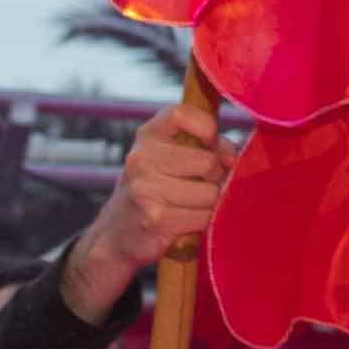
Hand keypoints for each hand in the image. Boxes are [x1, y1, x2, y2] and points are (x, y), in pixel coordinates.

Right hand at [67, 105, 234, 321]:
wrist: (116, 234)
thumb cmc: (154, 190)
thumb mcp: (170, 157)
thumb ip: (205, 146)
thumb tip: (232, 157)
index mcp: (147, 136)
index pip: (180, 113)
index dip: (207, 128)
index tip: (210, 145)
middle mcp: (141, 158)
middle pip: (208, 161)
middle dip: (214, 177)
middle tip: (198, 185)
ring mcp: (146, 189)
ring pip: (210, 193)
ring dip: (209, 204)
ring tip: (189, 205)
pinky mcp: (156, 218)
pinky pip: (204, 217)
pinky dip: (202, 222)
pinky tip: (184, 221)